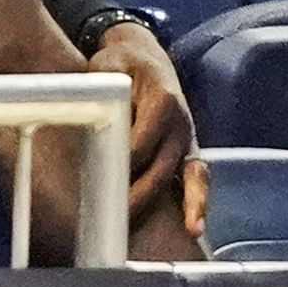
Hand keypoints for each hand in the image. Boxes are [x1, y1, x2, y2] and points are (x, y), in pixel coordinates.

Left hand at [85, 24, 207, 238]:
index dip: (121, 165)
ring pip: (187, 177)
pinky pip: (197, 178)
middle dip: (139, 195)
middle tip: (114, 219)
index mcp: (162, 100)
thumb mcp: (105, 68)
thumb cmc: (118, 63)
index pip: (140, 142)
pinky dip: (197, 202)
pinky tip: (194, 227)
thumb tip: (89, 116)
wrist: (142, 52)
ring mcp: (188, 137)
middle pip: (161, 167)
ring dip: (176, 207)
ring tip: (172, 234)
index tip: (101, 185)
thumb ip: (101, 92)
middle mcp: (181, 122)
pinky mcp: (189, 150)